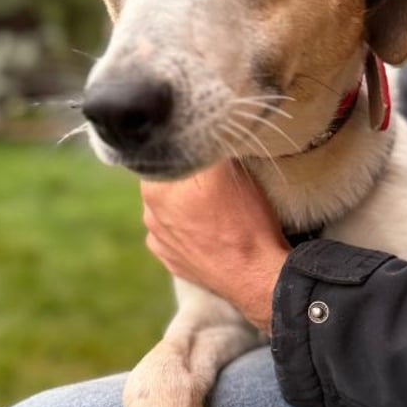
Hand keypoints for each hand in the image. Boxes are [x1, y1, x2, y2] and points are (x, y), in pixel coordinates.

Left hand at [141, 161, 290, 333]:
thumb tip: (197, 131)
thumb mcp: (228, 169)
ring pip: (172, 207)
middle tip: (217, 178)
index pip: (163, 155)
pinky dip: (190, 227)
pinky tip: (211, 227)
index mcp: (154, 188)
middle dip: (187, 177)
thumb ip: (205, 146)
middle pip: (167, 180)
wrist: (256, 276)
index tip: (205, 151)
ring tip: (218, 206)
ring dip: (188, 202)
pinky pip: (177, 233)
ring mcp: (159, 241)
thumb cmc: (244, 220)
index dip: (186, 150)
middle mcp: (149, 215)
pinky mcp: (172, 261)